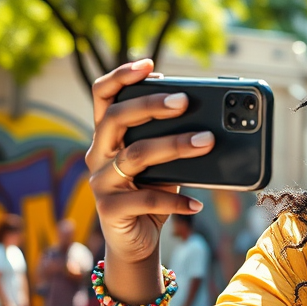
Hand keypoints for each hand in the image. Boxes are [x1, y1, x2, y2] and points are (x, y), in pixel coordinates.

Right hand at [86, 60, 213, 266]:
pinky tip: (197, 203)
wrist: (135, 241)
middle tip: (184, 101)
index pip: (103, 97)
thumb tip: (208, 123)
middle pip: (116, 119)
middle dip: (150, 105)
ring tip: (207, 142)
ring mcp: (100, 182)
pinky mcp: (110, 210)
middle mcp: (98, 155)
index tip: (148, 63)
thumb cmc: (151, 194)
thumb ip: (170, 141)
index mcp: (107, 137)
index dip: (121, 77)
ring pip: (135, 156)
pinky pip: (146, 200)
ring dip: (175, 147)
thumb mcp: (161, 164)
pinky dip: (176, 201)